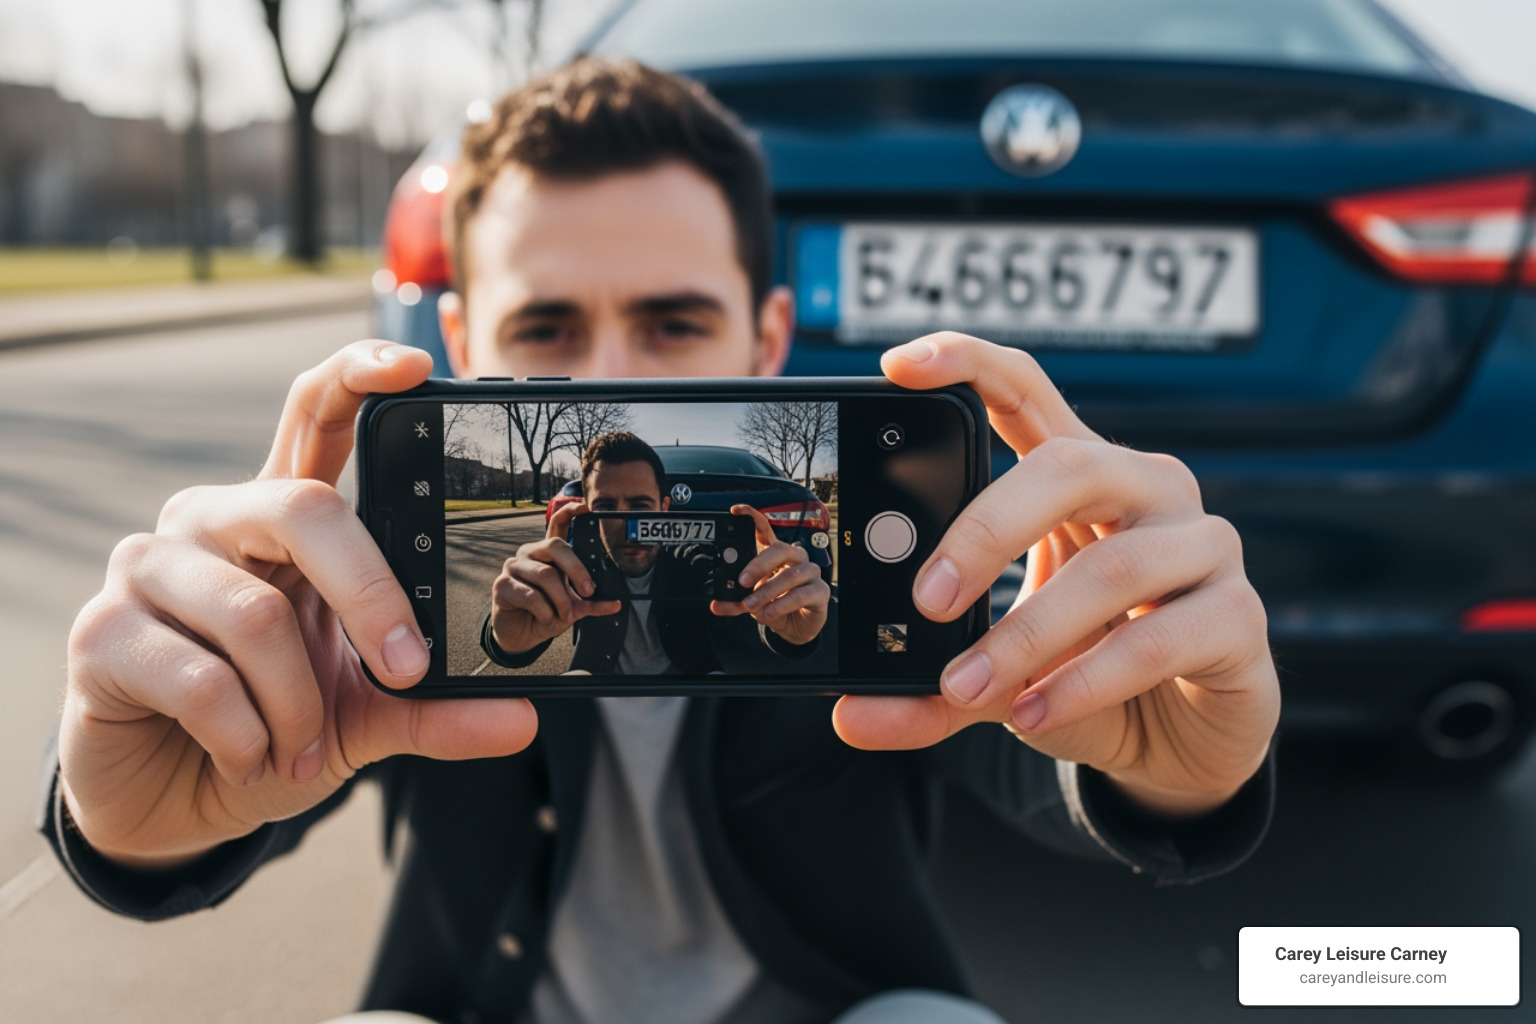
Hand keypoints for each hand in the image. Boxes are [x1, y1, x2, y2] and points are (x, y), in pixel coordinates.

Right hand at [60, 341, 538, 868]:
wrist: (172, 797)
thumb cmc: (270, 728)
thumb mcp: (365, 715)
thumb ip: (434, 707)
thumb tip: (520, 719)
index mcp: (280, 520)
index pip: (316, 415)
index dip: (358, 375)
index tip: (413, 366)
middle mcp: (212, 520)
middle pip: (304, 508)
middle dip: (370, 596)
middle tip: (404, 669)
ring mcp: (147, 567)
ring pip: (255, 615)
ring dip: (298, 705)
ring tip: (295, 747)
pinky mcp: (99, 632)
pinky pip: (202, 680)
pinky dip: (245, 736)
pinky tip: (243, 755)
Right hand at [489, 502, 622, 654]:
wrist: (522, 636)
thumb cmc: (547, 614)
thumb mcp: (573, 608)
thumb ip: (591, 602)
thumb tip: (615, 603)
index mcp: (549, 553)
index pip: (558, 523)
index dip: (571, 511)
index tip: (587, 507)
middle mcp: (530, 553)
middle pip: (555, 546)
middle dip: (576, 569)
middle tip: (589, 591)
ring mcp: (513, 566)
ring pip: (546, 575)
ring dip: (561, 600)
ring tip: (565, 615)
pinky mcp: (502, 584)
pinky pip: (531, 595)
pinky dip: (545, 611)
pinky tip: (546, 618)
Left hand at [710, 504, 829, 646]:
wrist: (796, 626)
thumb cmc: (776, 605)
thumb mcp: (751, 603)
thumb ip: (734, 602)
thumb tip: (716, 605)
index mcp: (776, 555)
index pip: (766, 529)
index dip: (752, 517)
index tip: (736, 511)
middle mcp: (795, 558)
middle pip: (779, 549)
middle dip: (758, 565)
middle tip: (742, 581)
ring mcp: (810, 573)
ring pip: (790, 575)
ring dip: (767, 592)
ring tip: (752, 605)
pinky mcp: (819, 592)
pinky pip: (800, 595)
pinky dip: (781, 605)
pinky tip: (769, 612)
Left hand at [833, 333, 1278, 817]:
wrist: (1181, 744)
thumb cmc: (1089, 675)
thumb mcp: (997, 679)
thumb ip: (929, 690)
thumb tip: (852, 717)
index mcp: (1081, 478)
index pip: (1025, 390)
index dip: (966, 363)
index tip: (897, 365)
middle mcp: (1147, 490)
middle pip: (1067, 464)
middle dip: (986, 529)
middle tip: (927, 599)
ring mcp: (1202, 547)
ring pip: (1114, 565)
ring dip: (1028, 633)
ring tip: (970, 685)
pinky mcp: (1239, 617)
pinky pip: (1158, 638)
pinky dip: (1087, 680)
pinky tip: (1039, 710)